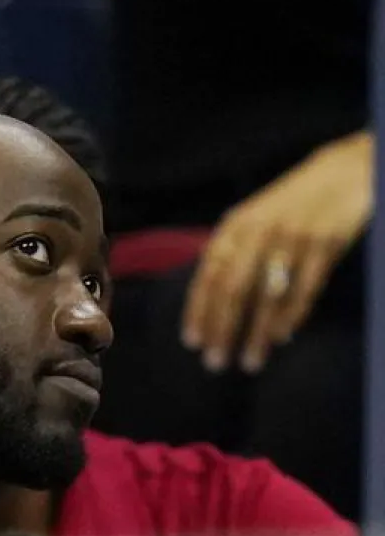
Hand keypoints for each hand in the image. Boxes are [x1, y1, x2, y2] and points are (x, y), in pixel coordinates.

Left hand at [182, 131, 373, 373]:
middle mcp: (258, 232)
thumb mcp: (252, 220)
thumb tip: (208, 303)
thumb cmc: (290, 205)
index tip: (192, 342)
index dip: (198, 311)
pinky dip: (291, 316)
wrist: (343, 171)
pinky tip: (280, 338)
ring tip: (249, 362)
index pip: (208, 275)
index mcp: (235, 227)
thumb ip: (230, 254)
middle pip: (233, 290)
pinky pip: (303, 289)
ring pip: (268, 296)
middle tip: (215, 363)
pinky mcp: (324, 244)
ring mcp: (292, 238)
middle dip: (222, 330)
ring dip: (256, 334)